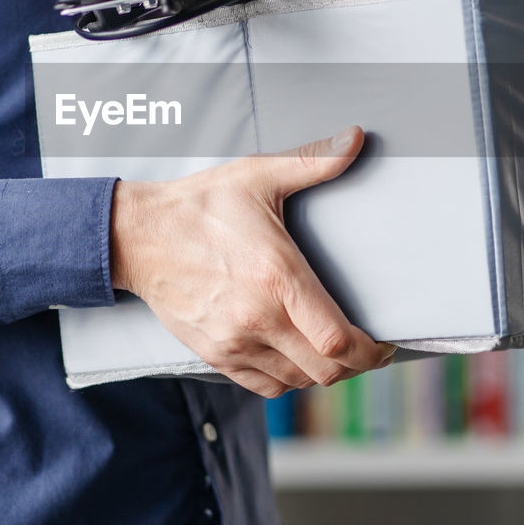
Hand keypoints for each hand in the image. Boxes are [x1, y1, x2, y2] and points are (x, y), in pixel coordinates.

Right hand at [110, 126, 394, 397]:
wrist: (139, 236)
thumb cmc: (200, 205)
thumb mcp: (258, 175)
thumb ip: (313, 161)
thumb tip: (356, 138)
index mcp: (278, 277)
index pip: (338, 340)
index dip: (372, 351)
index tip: (385, 342)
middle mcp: (259, 317)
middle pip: (326, 370)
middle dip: (357, 365)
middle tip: (369, 350)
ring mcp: (235, 340)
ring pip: (298, 382)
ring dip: (324, 372)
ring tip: (335, 352)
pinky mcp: (216, 353)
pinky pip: (265, 386)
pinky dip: (289, 379)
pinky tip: (297, 359)